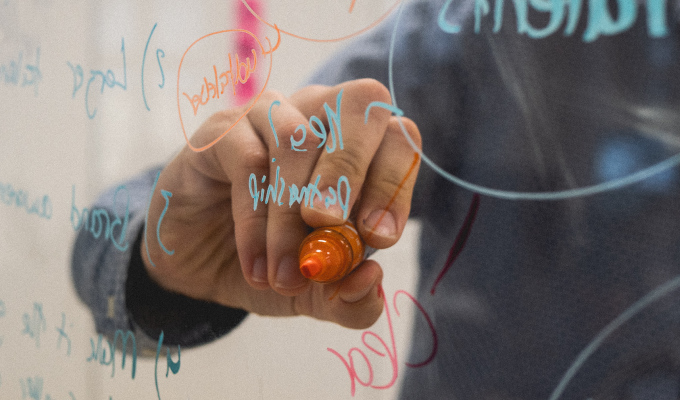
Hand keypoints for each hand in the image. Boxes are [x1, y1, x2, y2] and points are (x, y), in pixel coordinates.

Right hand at [142, 78, 420, 328]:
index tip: (377, 239)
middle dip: (350, 172)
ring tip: (285, 275)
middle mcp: (322, 116)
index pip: (400, 139)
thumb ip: (352, 299)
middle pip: (359, 104)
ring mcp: (272, 115)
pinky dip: (255, 220)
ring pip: (298, 139)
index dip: (395, 184)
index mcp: (361, 147)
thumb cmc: (274, 262)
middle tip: (328, 228)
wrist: (202, 266)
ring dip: (292, 215)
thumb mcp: (319, 293)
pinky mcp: (224, 131)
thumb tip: (371, 278)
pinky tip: (255, 265)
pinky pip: (248, 160)